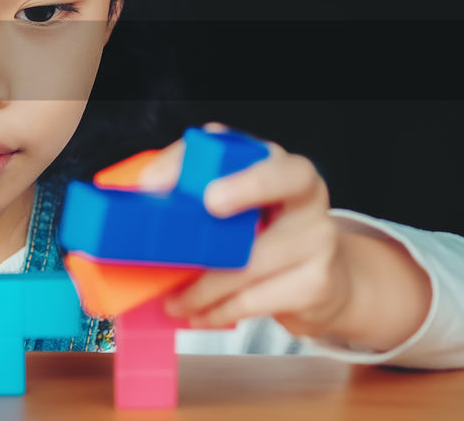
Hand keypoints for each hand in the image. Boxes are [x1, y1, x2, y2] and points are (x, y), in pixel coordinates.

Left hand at [139, 123, 351, 336]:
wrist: (323, 280)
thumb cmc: (263, 235)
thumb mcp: (235, 209)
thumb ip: (195, 194)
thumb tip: (140, 198)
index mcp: (276, 165)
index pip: (249, 148)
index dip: (206, 162)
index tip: (173, 186)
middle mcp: (304, 194)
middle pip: (279, 181)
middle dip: (239, 190)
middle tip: (195, 216)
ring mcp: (317, 238)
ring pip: (251, 261)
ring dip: (201, 287)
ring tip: (171, 301)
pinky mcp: (316, 283)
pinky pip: (255, 300)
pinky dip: (218, 310)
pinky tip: (196, 315)